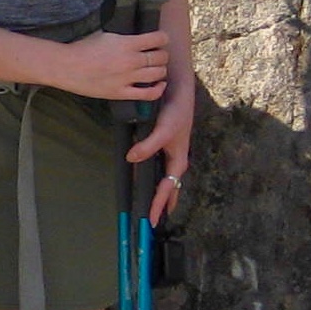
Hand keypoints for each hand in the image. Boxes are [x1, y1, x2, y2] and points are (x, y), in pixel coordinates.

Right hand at [52, 30, 169, 103]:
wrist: (66, 66)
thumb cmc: (83, 48)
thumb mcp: (106, 34)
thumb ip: (124, 36)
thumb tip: (137, 35)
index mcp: (127, 43)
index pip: (158, 38)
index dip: (163, 38)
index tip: (161, 39)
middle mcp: (131, 60)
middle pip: (160, 57)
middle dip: (162, 54)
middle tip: (157, 55)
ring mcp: (127, 78)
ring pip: (158, 74)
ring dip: (161, 70)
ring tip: (156, 68)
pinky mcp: (121, 93)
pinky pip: (148, 94)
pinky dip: (158, 89)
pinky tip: (159, 84)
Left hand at [128, 79, 192, 223]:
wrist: (177, 88)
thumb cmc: (176, 110)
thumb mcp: (163, 130)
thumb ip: (148, 146)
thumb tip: (132, 159)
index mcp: (178, 160)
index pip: (168, 189)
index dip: (159, 205)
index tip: (151, 221)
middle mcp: (174, 158)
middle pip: (168, 187)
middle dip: (162, 204)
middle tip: (152, 220)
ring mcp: (168, 151)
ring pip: (163, 177)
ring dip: (158, 192)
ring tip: (150, 206)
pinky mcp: (161, 143)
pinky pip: (155, 165)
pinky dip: (150, 175)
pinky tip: (142, 177)